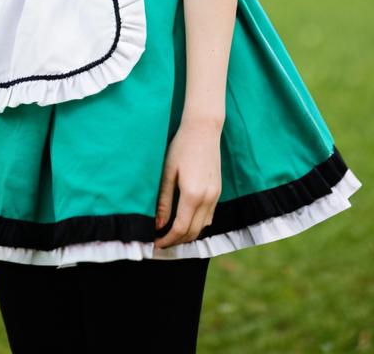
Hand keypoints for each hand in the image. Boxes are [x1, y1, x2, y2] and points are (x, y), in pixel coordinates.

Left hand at [154, 117, 222, 249]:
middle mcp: (207, 198)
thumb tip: (158, 225)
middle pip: (193, 232)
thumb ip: (163, 201)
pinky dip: (197, 224)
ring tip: (171, 233)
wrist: (203, 130)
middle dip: (177, 241)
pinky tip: (186, 220)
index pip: (180, 228)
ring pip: (203, 227)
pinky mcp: (218, 191)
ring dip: (188, 234)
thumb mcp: (167, 173)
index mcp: (192, 194)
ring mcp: (215, 195)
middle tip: (161, 242)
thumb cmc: (181, 147)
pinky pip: (209, 216)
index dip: (167, 240)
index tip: (156, 244)